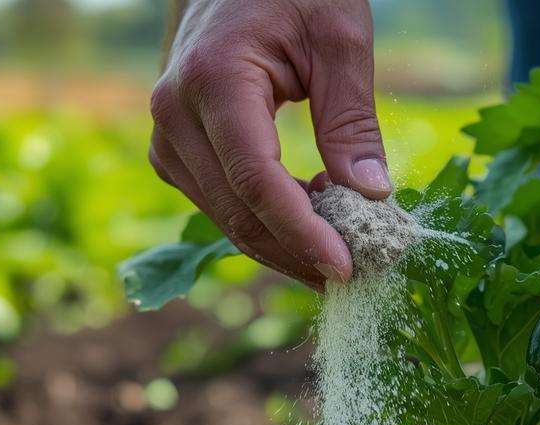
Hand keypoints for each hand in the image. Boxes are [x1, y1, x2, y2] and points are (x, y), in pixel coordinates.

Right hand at [148, 0, 388, 287]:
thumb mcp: (339, 37)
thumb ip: (351, 118)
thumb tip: (372, 195)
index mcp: (213, 80)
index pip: (255, 180)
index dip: (301, 232)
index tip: (345, 265)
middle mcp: (175, 113)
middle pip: (237, 211)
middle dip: (298, 252)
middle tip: (356, 273)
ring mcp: (167, 136)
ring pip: (226, 217)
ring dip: (284, 243)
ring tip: (343, 246)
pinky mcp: (175, 151)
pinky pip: (221, 203)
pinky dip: (266, 222)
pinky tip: (312, 219)